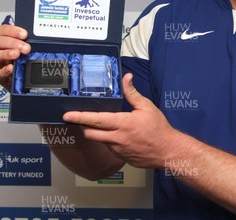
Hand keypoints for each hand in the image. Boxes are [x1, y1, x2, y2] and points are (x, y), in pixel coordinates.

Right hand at [0, 25, 30, 90]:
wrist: (25, 83)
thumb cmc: (27, 64)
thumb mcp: (31, 51)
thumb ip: (33, 44)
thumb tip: (42, 39)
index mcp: (7, 42)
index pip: (3, 31)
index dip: (12, 30)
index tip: (24, 34)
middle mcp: (1, 51)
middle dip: (13, 42)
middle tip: (26, 48)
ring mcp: (0, 64)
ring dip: (7, 54)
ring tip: (17, 55)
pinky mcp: (0, 77)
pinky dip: (5, 70)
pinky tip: (11, 68)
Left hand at [63, 73, 178, 168]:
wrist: (168, 151)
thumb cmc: (159, 128)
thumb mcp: (147, 107)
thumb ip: (132, 93)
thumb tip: (126, 78)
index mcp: (122, 124)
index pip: (95, 120)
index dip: (79, 117)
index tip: (67, 115)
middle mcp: (117, 138)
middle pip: (90, 133)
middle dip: (83, 126)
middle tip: (80, 119)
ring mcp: (117, 150)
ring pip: (98, 141)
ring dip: (96, 133)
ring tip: (100, 125)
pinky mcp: (120, 157)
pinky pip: (108, 148)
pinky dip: (108, 140)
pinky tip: (116, 135)